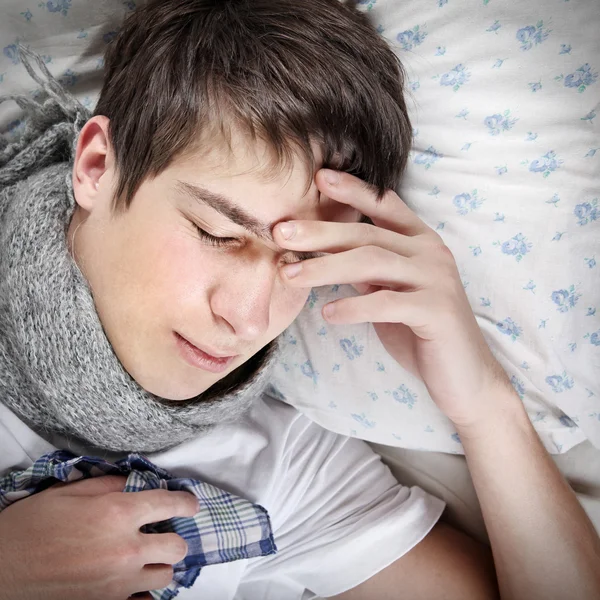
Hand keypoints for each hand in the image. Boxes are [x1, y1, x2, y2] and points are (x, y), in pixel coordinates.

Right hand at [0, 476, 198, 599]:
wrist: (2, 569)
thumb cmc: (33, 524)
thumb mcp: (71, 492)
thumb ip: (111, 484)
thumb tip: (136, 483)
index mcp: (119, 513)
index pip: (170, 505)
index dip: (186, 503)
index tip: (190, 504)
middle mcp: (126, 549)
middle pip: (176, 546)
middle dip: (173, 536)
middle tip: (162, 532)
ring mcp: (118, 582)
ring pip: (165, 576)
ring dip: (160, 564)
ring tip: (146, 557)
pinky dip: (144, 590)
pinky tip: (134, 580)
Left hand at [274, 169, 515, 429]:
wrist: (464, 375)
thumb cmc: (421, 331)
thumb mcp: (390, 291)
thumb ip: (367, 269)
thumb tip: (323, 251)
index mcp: (421, 241)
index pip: (385, 205)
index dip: (354, 189)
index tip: (319, 177)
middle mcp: (431, 252)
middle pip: (367, 234)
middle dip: (320, 232)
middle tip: (281, 233)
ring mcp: (436, 279)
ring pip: (372, 262)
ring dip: (325, 267)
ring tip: (289, 274)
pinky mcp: (436, 310)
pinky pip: (386, 303)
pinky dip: (353, 306)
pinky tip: (327, 313)